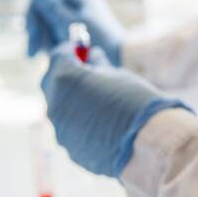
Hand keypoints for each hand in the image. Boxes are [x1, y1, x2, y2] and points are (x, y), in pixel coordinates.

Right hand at [27, 0, 124, 65]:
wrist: (125, 60)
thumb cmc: (101, 41)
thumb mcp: (71, 24)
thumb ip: (53, 7)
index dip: (34, 11)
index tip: (30, 32)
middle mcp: (77, 5)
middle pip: (44, 10)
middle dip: (36, 30)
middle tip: (32, 54)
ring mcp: (76, 19)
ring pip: (47, 25)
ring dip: (43, 40)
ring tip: (46, 57)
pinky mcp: (75, 34)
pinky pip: (54, 36)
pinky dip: (50, 46)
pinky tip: (50, 58)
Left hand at [42, 42, 189, 176]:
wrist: (145, 139)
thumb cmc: (134, 100)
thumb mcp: (118, 74)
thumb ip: (99, 65)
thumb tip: (93, 56)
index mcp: (66, 78)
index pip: (59, 55)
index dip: (71, 50)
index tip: (81, 50)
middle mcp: (55, 102)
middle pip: (52, 81)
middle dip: (65, 74)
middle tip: (85, 72)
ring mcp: (59, 127)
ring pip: (59, 107)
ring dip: (72, 99)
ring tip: (98, 100)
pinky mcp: (68, 146)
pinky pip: (69, 127)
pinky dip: (79, 121)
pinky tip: (102, 123)